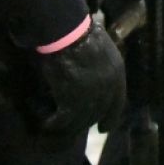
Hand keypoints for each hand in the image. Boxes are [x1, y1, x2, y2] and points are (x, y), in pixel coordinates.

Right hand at [35, 17, 126, 134]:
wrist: (68, 34)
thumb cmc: (80, 34)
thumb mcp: (100, 48)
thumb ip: (100, 65)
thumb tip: (92, 74)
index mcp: (117, 73)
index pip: (118, 103)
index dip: (111, 117)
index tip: (104, 129)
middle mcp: (108, 89)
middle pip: (98, 114)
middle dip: (86, 123)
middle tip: (74, 131)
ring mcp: (92, 97)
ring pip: (81, 121)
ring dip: (68, 127)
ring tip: (55, 128)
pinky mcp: (72, 102)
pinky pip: (63, 121)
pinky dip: (53, 124)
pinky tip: (46, 123)